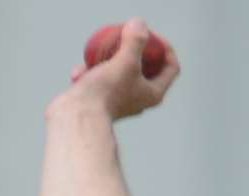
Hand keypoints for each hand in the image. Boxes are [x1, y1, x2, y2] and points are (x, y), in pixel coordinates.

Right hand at [62, 18, 179, 120]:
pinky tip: (79, 73)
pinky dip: (89, 75)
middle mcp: (139, 99)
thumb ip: (135, 41)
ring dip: (106, 61)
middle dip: (133, 50)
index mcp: (153, 93)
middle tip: (125, 38)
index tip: (151, 35)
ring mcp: (119, 102)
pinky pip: (99, 82)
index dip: (166, 48)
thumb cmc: (106, 92)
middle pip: (144, 67)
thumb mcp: (125, 61)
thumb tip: (139, 25)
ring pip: (118, 72)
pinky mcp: (100, 103)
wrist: (77, 118)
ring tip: (96, 56)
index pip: (171, 67)